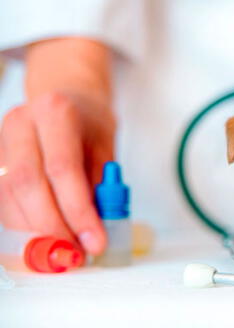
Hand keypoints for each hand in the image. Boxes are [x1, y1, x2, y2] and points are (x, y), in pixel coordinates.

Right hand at [0, 38, 114, 254]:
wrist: (64, 98)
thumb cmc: (88, 124)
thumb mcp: (106, 148)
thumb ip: (101, 186)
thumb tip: (97, 229)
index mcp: (56, 113)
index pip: (63, 169)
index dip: (78, 211)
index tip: (95, 241)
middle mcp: (20, 123)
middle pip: (28, 184)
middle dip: (53, 226)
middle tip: (76, 252)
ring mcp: (0, 141)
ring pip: (9, 196)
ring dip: (35, 231)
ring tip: (64, 250)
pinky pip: (3, 200)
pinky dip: (22, 224)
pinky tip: (42, 238)